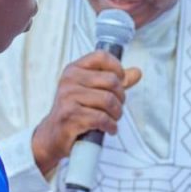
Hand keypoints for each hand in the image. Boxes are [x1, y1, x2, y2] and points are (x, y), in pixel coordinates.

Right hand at [31, 50, 141, 173]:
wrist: (53, 135)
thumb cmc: (74, 111)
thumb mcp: (91, 91)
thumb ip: (114, 82)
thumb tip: (136, 72)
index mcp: (74, 70)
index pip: (101, 56)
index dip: (117, 68)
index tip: (120, 81)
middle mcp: (69, 80)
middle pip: (110, 80)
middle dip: (120, 97)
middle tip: (117, 107)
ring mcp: (68, 98)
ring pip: (108, 100)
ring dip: (116, 113)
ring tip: (113, 119)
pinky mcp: (70, 116)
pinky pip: (101, 118)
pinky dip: (110, 126)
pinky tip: (109, 129)